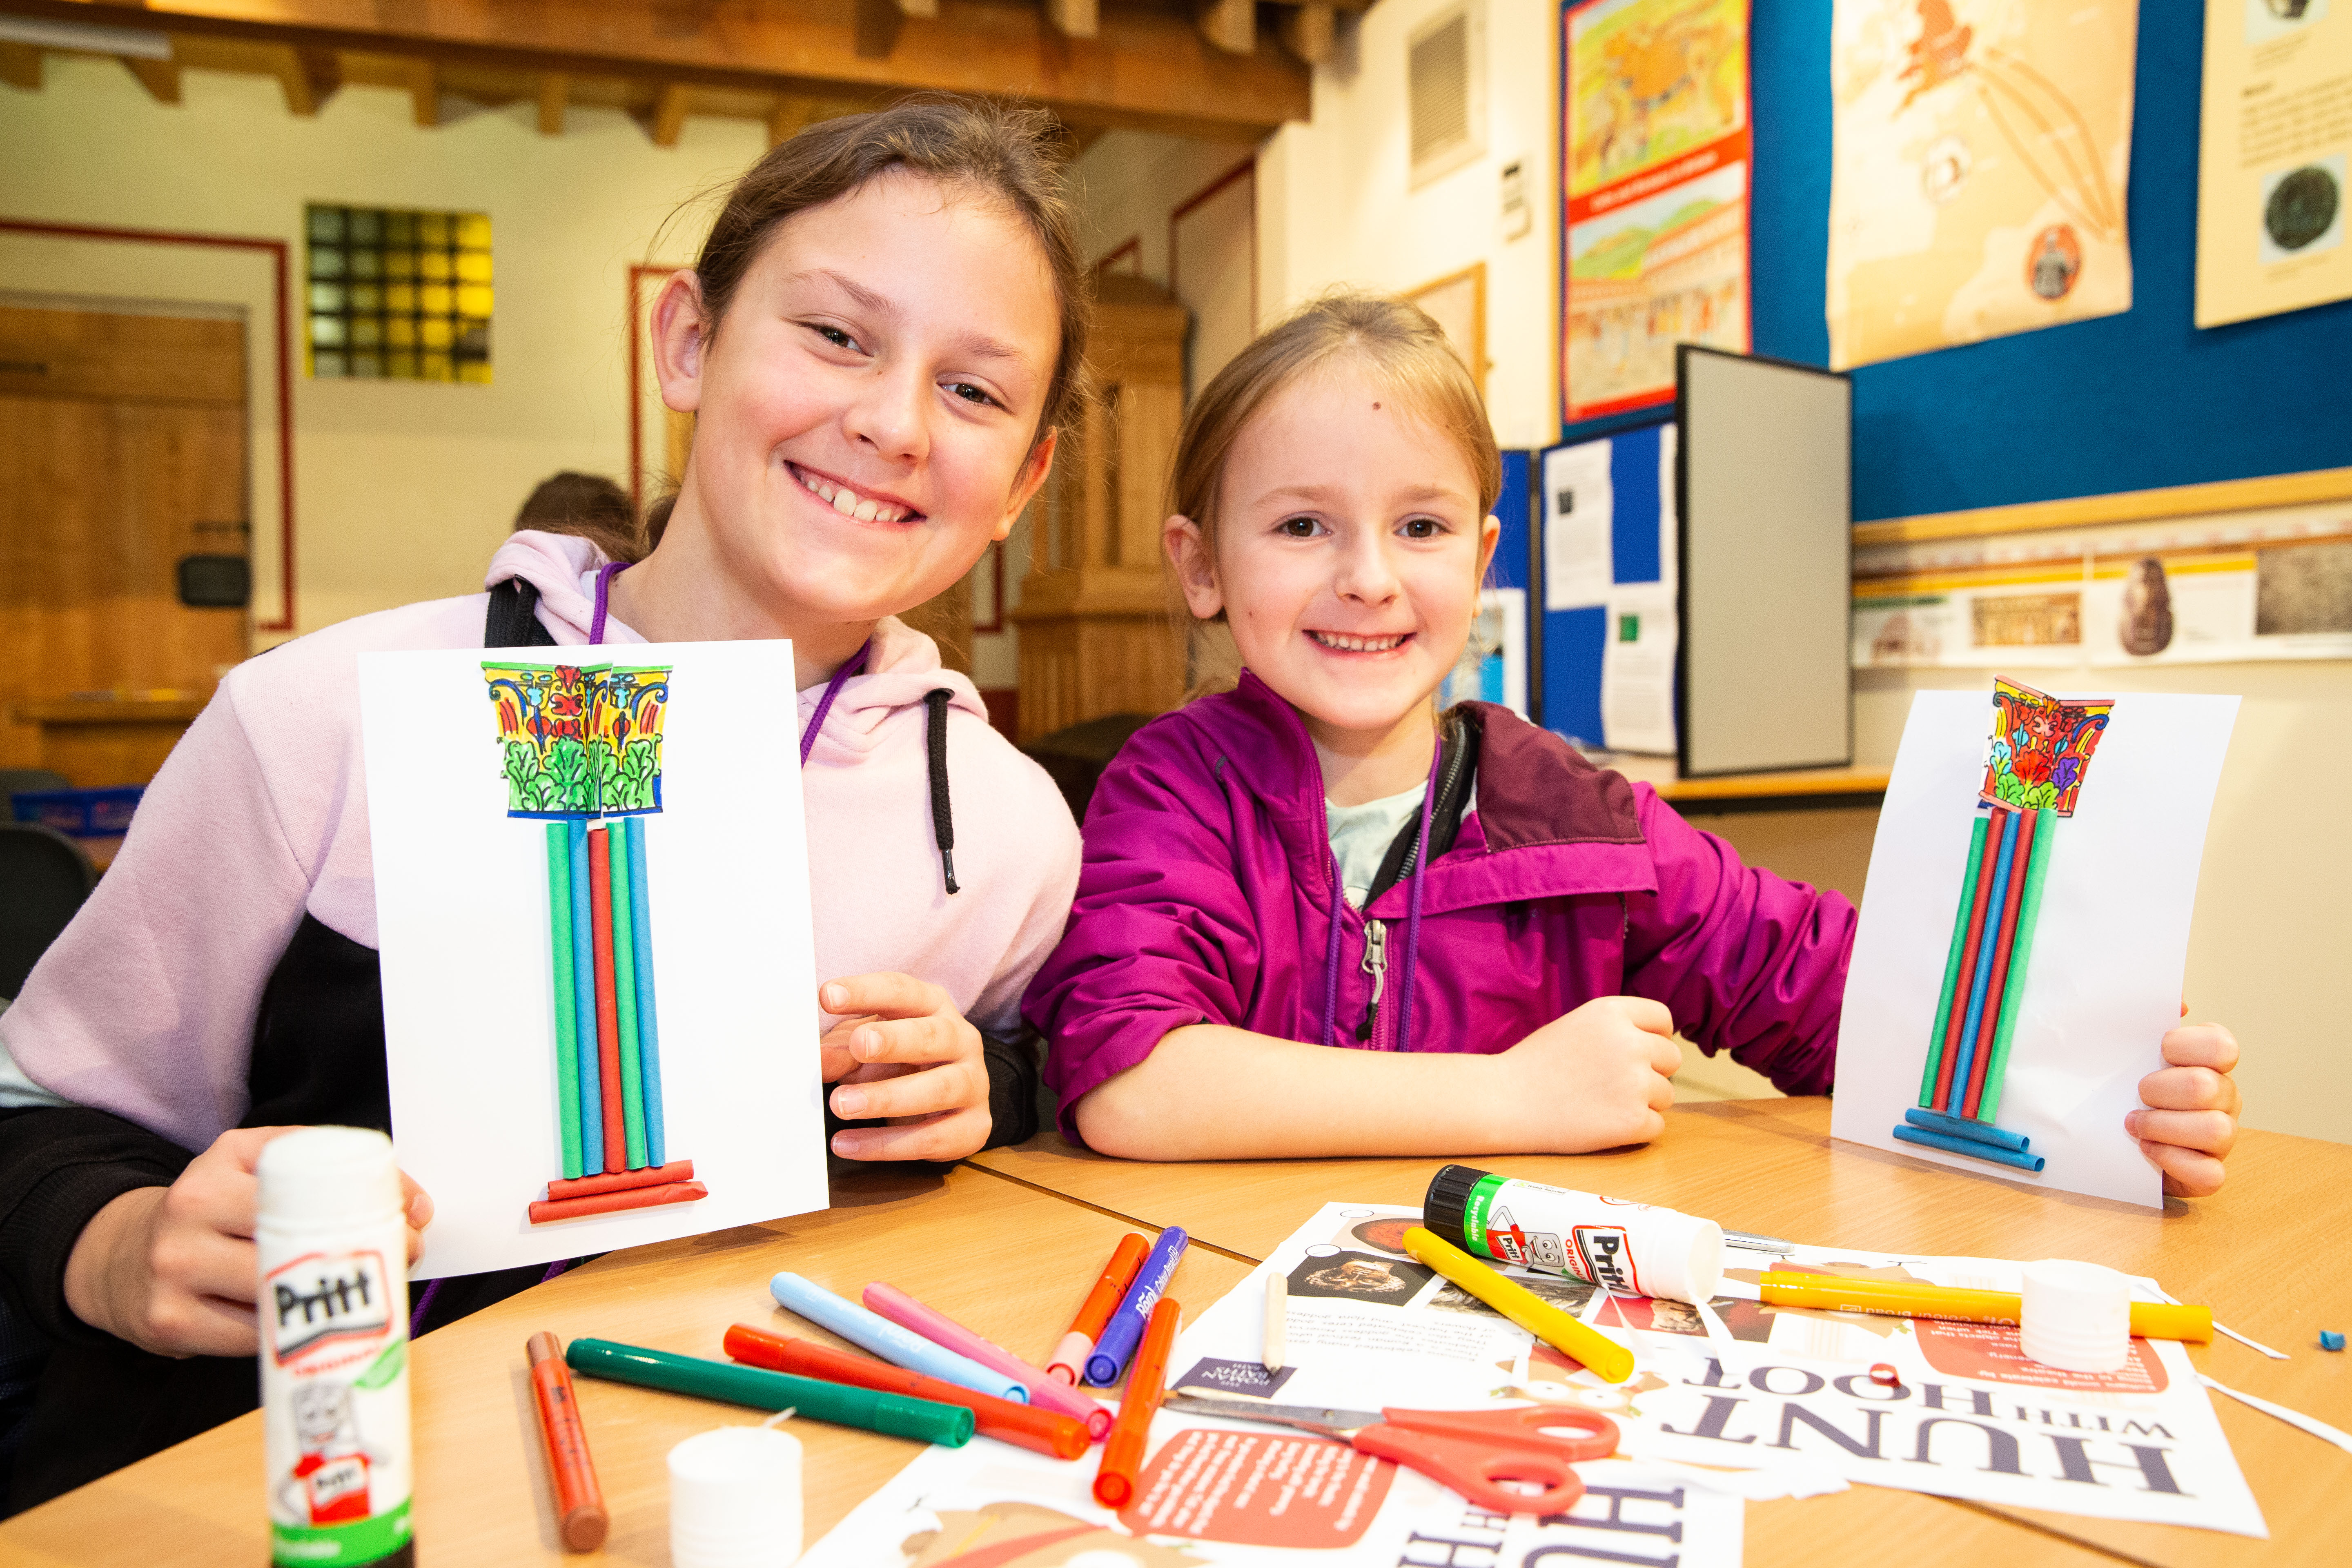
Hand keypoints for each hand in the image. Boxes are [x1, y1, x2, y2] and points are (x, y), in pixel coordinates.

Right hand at [62, 1126, 432, 1357]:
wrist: (123, 1258)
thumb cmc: (213, 1213)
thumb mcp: (258, 1170)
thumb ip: (329, 1174)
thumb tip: (416, 1207)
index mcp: (224, 1160)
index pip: (311, 1173)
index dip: (370, 1199)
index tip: (412, 1218)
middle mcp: (192, 1206)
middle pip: (295, 1235)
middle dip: (361, 1255)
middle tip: (400, 1263)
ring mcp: (175, 1266)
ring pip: (276, 1291)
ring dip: (331, 1303)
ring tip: (363, 1298)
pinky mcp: (169, 1321)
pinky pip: (250, 1336)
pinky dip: (287, 1334)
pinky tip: (307, 1327)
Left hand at [818, 973, 991, 1161]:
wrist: (948, 1100)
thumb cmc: (899, 1061)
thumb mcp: (866, 1048)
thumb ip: (843, 1051)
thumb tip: (818, 1061)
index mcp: (933, 1006)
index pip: (902, 991)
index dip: (866, 992)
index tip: (828, 995)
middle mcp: (961, 1040)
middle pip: (932, 1036)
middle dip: (894, 1041)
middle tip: (857, 1046)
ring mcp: (974, 1083)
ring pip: (938, 1088)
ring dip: (887, 1098)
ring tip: (842, 1105)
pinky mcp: (974, 1127)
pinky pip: (932, 1138)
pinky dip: (887, 1145)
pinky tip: (848, 1144)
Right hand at [1495, 996, 1680, 1151]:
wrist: (1504, 1101)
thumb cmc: (1536, 1065)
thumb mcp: (1578, 1024)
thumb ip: (1618, 1027)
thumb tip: (1657, 1042)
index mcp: (1613, 1012)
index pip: (1663, 1020)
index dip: (1653, 1038)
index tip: (1634, 1053)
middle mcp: (1630, 1042)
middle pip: (1671, 1059)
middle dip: (1651, 1072)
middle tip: (1613, 1084)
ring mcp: (1635, 1083)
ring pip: (1666, 1095)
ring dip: (1642, 1103)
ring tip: (1602, 1104)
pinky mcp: (1634, 1121)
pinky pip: (1656, 1126)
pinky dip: (1634, 1131)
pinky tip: (1602, 1124)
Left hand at [2129, 1022, 2239, 1198]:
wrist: (2112, 1138)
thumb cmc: (2121, 1085)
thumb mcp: (2125, 1049)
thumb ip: (2145, 1019)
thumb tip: (2178, 1001)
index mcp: (2209, 1062)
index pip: (2222, 1045)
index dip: (2187, 1046)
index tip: (2158, 1050)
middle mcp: (2224, 1097)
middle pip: (2209, 1088)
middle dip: (2162, 1090)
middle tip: (2137, 1093)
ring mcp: (2221, 1136)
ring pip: (2216, 1130)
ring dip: (2164, 1126)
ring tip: (2133, 1124)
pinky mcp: (2208, 1173)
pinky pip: (2209, 1173)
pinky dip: (2173, 1161)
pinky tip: (2146, 1151)